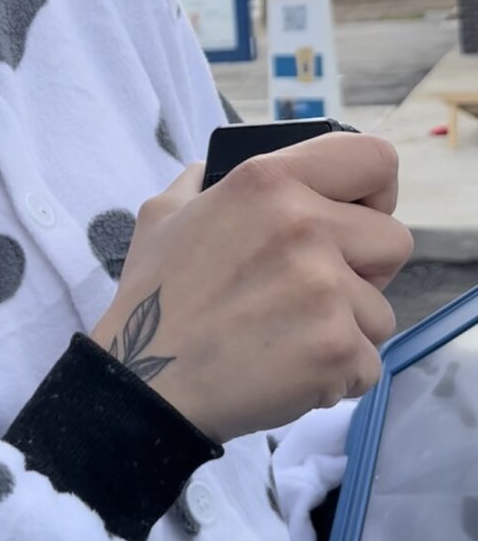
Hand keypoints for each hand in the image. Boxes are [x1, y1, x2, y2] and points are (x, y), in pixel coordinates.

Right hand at [90, 133, 410, 442]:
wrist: (146, 381)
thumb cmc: (154, 299)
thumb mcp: (165, 213)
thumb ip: (203, 181)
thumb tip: (217, 167)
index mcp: (268, 181)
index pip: (373, 158)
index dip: (376, 190)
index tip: (359, 215)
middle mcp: (304, 225)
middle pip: (394, 240)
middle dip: (365, 271)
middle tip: (315, 291)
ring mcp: (325, 288)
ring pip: (381, 311)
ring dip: (347, 330)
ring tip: (290, 338)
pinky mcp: (336, 347)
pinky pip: (368, 364)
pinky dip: (336, 377)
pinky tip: (289, 371)